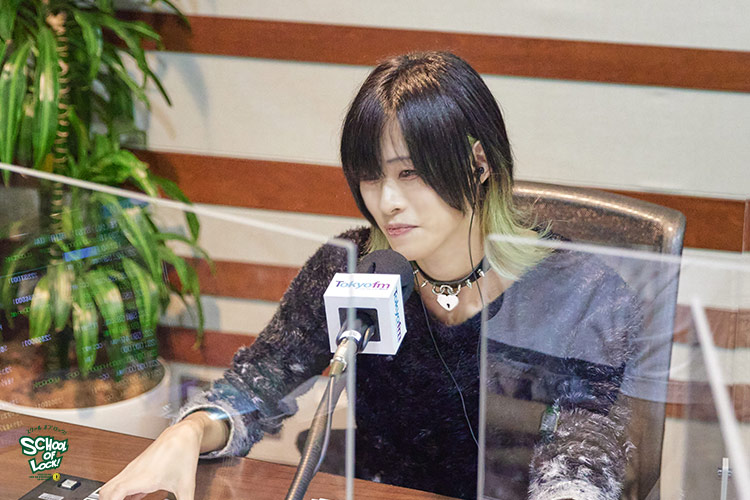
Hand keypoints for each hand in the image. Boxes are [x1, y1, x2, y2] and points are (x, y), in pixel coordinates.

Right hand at [100, 412, 224, 499]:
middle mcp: (134, 472)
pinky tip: (132, 499)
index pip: (114, 493)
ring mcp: (132, 469)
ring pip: (110, 486)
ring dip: (113, 498)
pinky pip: (119, 483)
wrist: (182, 434)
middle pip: (105, 491)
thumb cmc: (183, 454)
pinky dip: (119, 494)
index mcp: (144, 477)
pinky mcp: (134, 468)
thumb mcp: (187, 486)